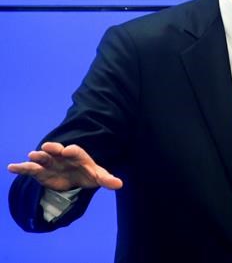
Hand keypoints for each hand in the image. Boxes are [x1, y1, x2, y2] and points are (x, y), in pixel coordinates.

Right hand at [7, 142, 122, 191]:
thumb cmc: (88, 174)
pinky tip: (11, 167)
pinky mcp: (41, 172)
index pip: (76, 151)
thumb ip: (107, 179)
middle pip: (57, 151)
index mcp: (78, 156)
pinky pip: (30, 169)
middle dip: (52, 149)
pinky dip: (21, 168)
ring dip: (37, 157)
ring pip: (43, 159)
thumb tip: (120, 184)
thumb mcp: (98, 176)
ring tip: (31, 156)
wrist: (75, 177)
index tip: (67, 150)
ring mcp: (50, 163)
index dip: (72, 151)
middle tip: (46, 147)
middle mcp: (62, 156)